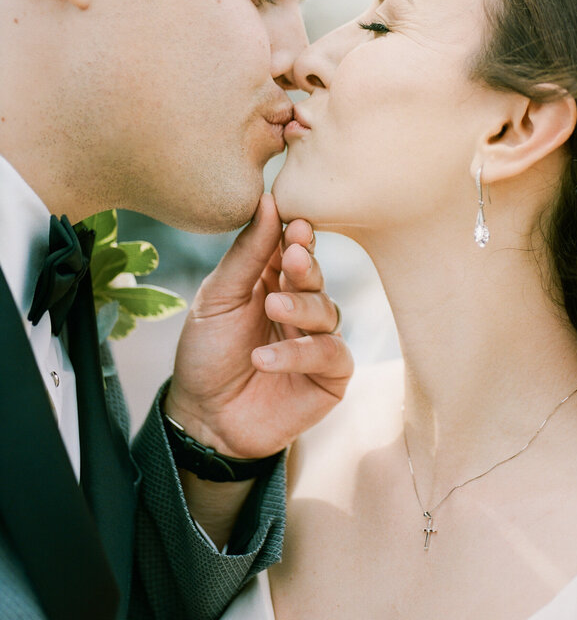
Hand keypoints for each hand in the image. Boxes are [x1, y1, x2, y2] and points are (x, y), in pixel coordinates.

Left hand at [166, 193, 352, 459]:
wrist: (202, 418)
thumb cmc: (206, 353)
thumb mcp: (217, 297)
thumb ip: (246, 253)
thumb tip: (268, 200)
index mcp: (274, 280)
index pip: (295, 248)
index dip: (299, 235)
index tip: (296, 224)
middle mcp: (301, 306)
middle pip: (316, 276)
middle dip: (307, 266)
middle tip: (293, 258)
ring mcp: (318, 340)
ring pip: (328, 311)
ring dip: (300, 308)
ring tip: (272, 310)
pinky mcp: (330, 377)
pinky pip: (331, 355)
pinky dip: (301, 353)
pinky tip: (265, 358)